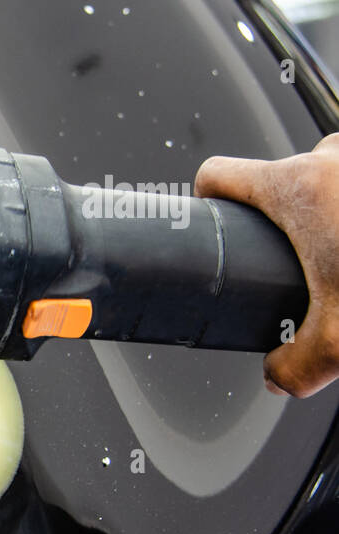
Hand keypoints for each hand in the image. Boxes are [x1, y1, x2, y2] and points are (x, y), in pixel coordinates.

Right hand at [195, 133, 338, 396]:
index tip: (213, 214)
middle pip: (285, 175)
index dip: (208, 198)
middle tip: (311, 259)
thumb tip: (279, 376)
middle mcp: (335, 158)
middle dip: (292, 217)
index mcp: (298, 188)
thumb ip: (297, 366)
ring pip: (334, 174)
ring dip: (336, 208)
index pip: (220, 174)